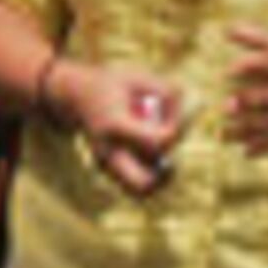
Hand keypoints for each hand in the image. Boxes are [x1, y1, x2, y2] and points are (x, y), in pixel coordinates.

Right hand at [47, 58, 184, 197]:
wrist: (76, 97)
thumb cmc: (113, 85)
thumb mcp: (139, 77)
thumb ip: (166, 91)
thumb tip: (191, 114)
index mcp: (115, 124)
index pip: (154, 143)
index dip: (173, 134)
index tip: (174, 124)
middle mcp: (108, 150)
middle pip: (142, 184)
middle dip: (164, 177)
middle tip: (172, 163)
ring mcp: (105, 164)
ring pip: (138, 190)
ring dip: (157, 179)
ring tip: (162, 160)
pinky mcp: (107, 170)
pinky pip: (133, 185)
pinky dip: (148, 176)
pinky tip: (149, 158)